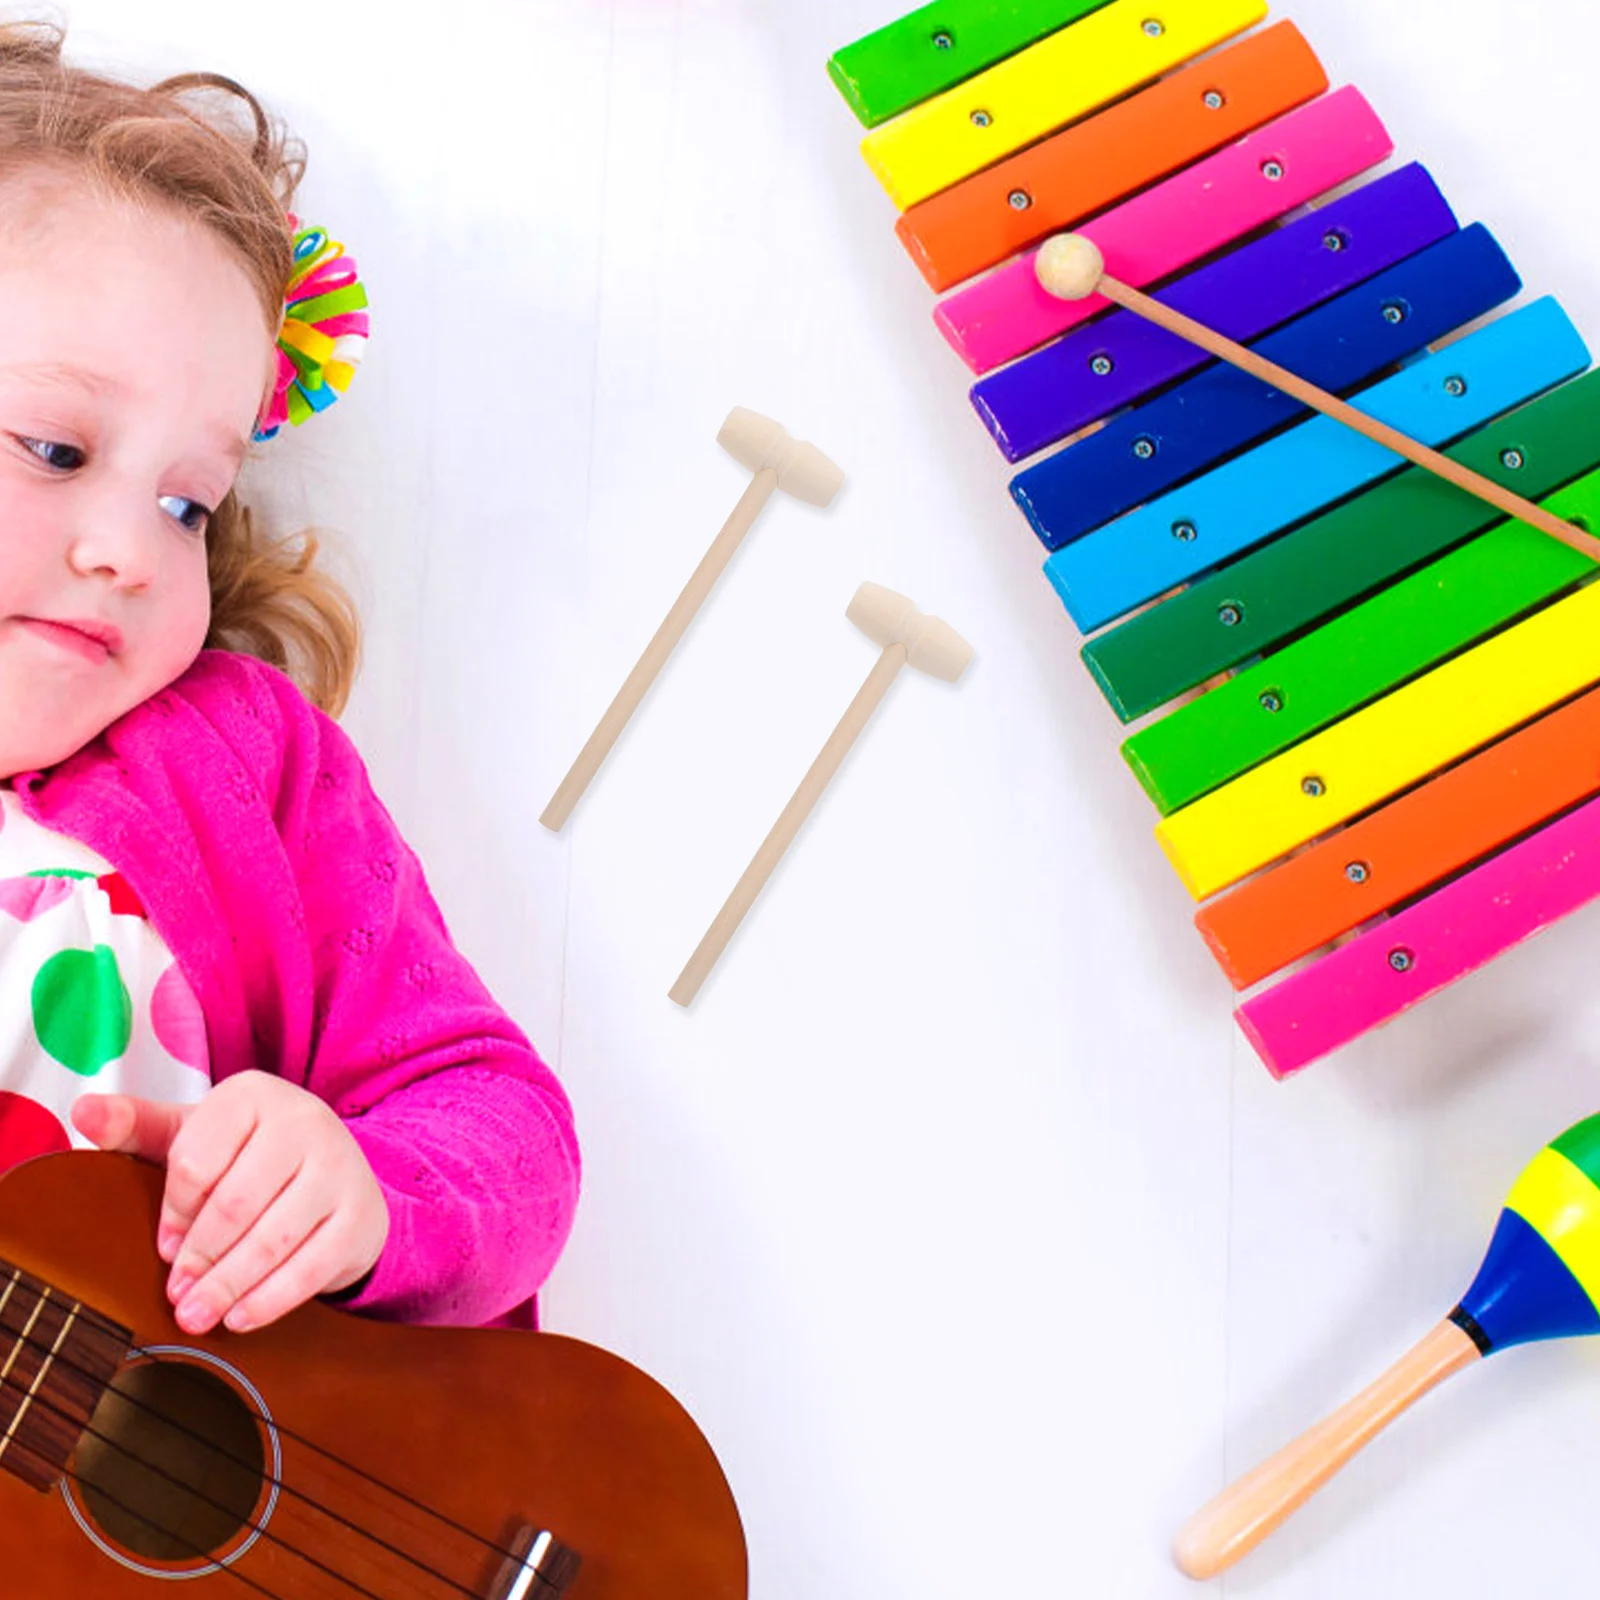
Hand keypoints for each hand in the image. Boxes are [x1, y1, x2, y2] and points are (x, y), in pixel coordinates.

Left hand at [71, 1070, 389, 1335]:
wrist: (337, 1172)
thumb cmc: (248, 1156)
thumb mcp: (195, 1133)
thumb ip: (135, 1124)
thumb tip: (81, 1110)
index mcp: (254, 1094)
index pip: (196, 1161)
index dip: (173, 1214)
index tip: (163, 1246)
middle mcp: (305, 1120)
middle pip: (234, 1205)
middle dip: (198, 1259)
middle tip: (176, 1295)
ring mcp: (340, 1167)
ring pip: (271, 1239)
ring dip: (227, 1287)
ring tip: (196, 1315)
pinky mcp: (361, 1214)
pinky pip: (311, 1267)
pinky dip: (269, 1300)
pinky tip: (241, 1316)